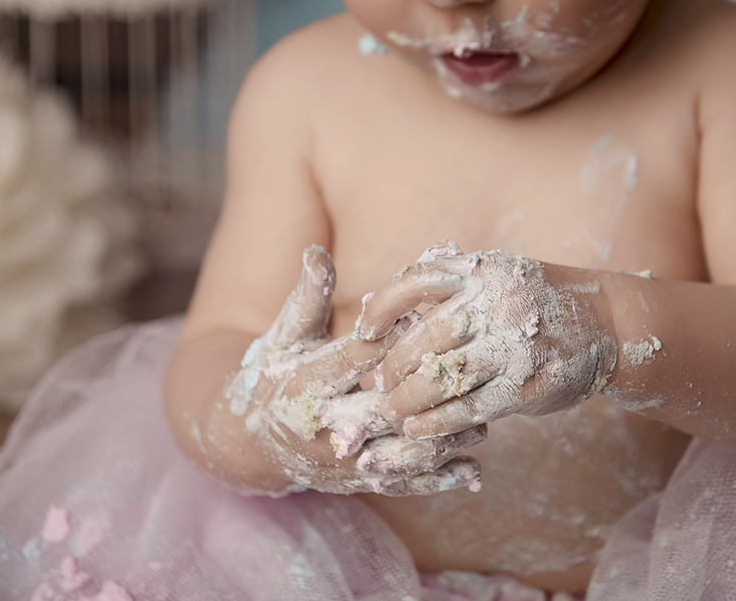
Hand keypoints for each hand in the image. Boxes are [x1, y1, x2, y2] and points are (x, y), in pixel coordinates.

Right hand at [224, 245, 483, 495]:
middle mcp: (323, 427)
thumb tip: (316, 251)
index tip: (430, 314)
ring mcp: (341, 461)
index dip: (395, 335)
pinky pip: (402, 485)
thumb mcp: (286, 333)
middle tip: (469, 363)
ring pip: (401, 453)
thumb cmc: (276, 374)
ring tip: (483, 418)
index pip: (358, 357)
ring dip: (444, 437)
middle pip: (385, 406)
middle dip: (429, 388)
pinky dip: (440, 479)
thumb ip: (307, 297)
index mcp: (305, 383)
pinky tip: (473, 465)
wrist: (252, 443)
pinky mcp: (355, 483)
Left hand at [357, 242, 617, 438]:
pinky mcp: (527, 384)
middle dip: (394, 365)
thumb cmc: (533, 301)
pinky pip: (471, 407)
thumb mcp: (496, 276)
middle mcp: (499, 302)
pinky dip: (439, 421)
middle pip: (427, 336)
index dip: (383, 306)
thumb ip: (444, 289)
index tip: (363, 332)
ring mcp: (515, 344)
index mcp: (484, 270)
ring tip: (391, 412)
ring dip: (409, 399)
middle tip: (375, 383)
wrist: (605, 324)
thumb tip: (371, 306)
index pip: (418, 280)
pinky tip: (419, 428)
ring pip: (445, 376)